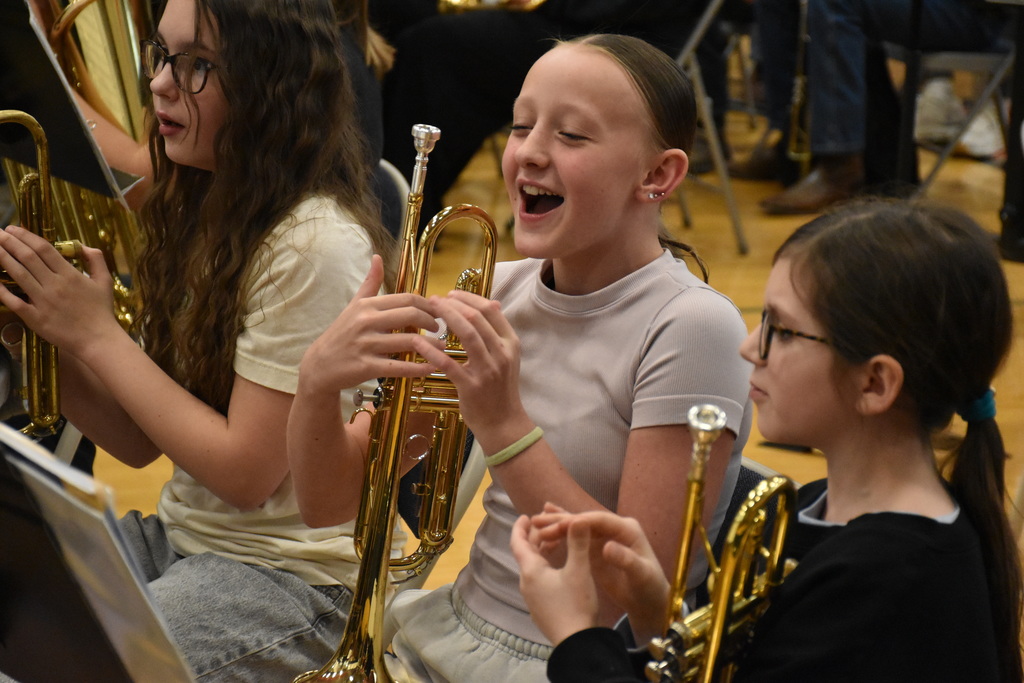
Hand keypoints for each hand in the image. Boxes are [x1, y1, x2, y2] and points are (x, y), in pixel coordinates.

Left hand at [0, 225, 119, 355]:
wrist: (98, 339)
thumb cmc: (102, 311)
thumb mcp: (105, 281)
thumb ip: (96, 259)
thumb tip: (81, 246)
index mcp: (70, 274)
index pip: (43, 248)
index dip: (26, 236)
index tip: (13, 228)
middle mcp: (54, 285)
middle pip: (27, 257)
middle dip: (10, 242)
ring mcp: (43, 301)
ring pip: (18, 274)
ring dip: (3, 259)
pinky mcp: (35, 318)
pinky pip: (14, 302)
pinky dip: (2, 291)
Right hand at [298, 255, 441, 396]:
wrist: (320, 365)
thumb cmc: (341, 334)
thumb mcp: (354, 305)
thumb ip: (370, 283)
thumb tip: (377, 257)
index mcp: (367, 305)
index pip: (407, 299)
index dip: (428, 305)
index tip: (437, 312)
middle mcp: (366, 322)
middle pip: (411, 315)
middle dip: (432, 321)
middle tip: (440, 328)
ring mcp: (366, 345)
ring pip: (409, 342)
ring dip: (432, 345)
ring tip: (442, 346)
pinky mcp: (367, 367)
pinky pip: (399, 367)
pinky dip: (419, 368)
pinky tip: (431, 367)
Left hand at [410, 290, 527, 441]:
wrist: (504, 424)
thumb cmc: (500, 389)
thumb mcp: (507, 358)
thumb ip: (498, 332)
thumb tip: (493, 303)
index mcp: (510, 343)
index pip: (491, 311)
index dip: (470, 298)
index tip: (452, 294)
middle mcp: (502, 354)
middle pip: (478, 319)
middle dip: (454, 304)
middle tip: (435, 299)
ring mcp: (488, 370)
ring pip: (468, 335)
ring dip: (447, 318)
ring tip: (429, 311)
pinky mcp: (471, 386)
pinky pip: (448, 363)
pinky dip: (432, 350)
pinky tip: (418, 342)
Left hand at [510, 511, 600, 644]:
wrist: (576, 644)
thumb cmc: (575, 605)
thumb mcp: (579, 570)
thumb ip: (577, 542)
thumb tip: (577, 518)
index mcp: (531, 571)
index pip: (518, 543)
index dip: (520, 527)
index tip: (526, 516)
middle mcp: (526, 583)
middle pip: (526, 554)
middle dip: (534, 537)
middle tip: (546, 524)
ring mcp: (532, 598)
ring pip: (533, 568)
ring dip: (541, 552)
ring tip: (555, 542)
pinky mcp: (541, 609)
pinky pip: (538, 580)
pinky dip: (545, 567)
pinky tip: (560, 569)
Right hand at [529, 504, 671, 643]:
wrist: (649, 600)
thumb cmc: (649, 587)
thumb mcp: (640, 574)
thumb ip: (625, 559)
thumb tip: (606, 546)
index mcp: (627, 529)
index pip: (599, 520)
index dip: (578, 521)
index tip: (558, 525)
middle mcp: (614, 528)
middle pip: (585, 520)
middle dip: (562, 520)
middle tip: (538, 522)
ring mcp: (604, 536)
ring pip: (578, 527)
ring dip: (557, 523)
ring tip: (536, 522)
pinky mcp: (596, 547)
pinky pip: (576, 537)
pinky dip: (561, 532)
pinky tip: (546, 528)